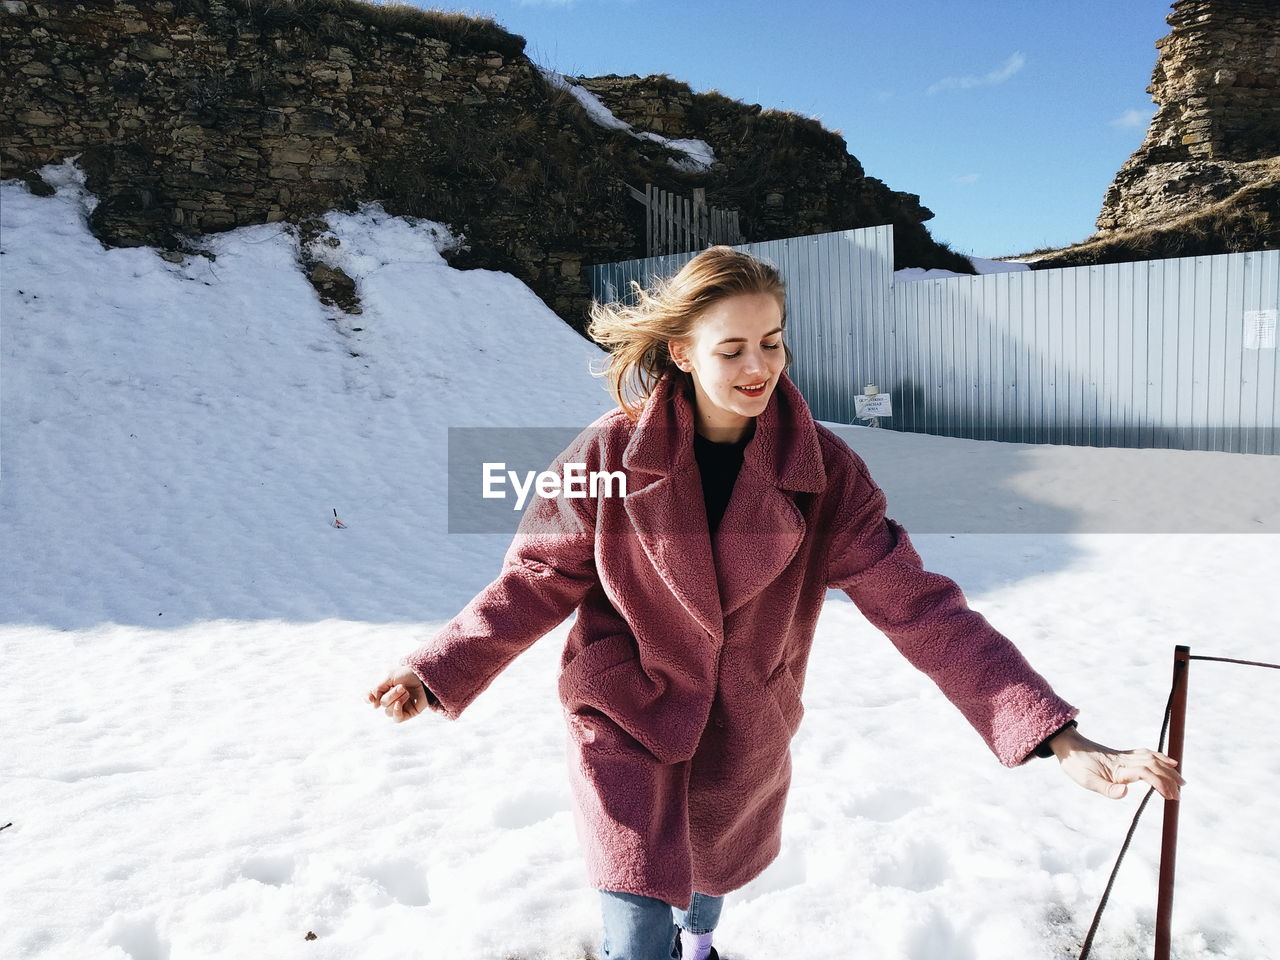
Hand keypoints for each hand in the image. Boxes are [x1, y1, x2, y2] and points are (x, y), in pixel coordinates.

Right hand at [367, 666, 429, 722]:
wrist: (424, 676)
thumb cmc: (408, 673)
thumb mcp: (390, 677)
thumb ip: (379, 688)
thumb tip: (373, 704)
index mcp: (384, 689)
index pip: (371, 698)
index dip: (368, 698)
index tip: (371, 698)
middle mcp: (390, 699)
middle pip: (382, 704)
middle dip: (391, 695)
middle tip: (402, 687)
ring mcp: (399, 707)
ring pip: (388, 711)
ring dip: (396, 700)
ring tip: (406, 691)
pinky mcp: (408, 713)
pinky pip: (397, 719)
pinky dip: (396, 711)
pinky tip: (399, 703)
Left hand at [1049, 726, 1184, 800]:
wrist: (1067, 745)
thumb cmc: (1075, 764)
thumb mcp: (1086, 781)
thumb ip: (1107, 789)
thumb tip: (1126, 793)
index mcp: (1118, 768)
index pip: (1146, 774)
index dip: (1161, 784)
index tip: (1171, 796)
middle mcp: (1124, 760)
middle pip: (1154, 765)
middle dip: (1170, 778)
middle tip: (1180, 793)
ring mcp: (1124, 756)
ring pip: (1152, 758)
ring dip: (1168, 768)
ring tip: (1180, 780)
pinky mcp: (1121, 754)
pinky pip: (1145, 754)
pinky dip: (1159, 758)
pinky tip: (1166, 762)